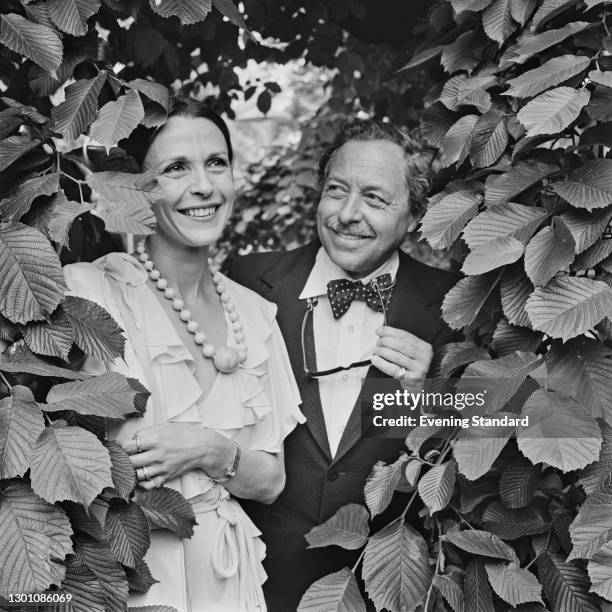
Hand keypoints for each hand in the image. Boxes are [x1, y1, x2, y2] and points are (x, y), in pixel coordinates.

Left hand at [119, 423, 233, 489]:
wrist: (203, 446)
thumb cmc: (183, 433)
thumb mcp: (164, 426)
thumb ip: (146, 432)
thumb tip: (131, 440)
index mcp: (155, 439)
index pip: (128, 446)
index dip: (119, 447)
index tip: (117, 447)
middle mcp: (157, 454)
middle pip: (129, 462)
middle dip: (121, 461)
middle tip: (118, 459)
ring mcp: (162, 467)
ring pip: (137, 475)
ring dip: (130, 472)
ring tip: (128, 468)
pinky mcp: (167, 476)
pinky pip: (148, 485)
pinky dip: (141, 483)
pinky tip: (140, 476)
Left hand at [371, 326, 432, 389]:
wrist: (418, 387)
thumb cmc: (410, 367)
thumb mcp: (410, 353)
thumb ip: (400, 342)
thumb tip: (382, 331)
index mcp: (424, 347)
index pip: (405, 335)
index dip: (390, 331)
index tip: (379, 331)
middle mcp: (424, 357)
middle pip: (401, 345)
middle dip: (385, 341)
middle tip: (378, 343)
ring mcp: (419, 368)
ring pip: (396, 356)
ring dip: (382, 351)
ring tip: (376, 351)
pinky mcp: (411, 379)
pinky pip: (393, 369)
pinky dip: (382, 363)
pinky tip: (375, 360)